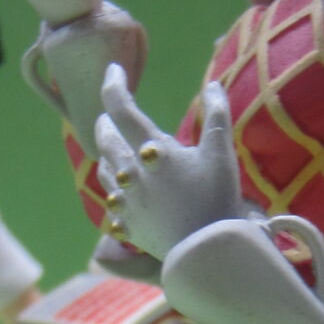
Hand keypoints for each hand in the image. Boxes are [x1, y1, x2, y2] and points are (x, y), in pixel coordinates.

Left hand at [94, 69, 242, 261]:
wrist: (206, 252)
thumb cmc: (217, 199)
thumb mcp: (221, 152)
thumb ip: (217, 114)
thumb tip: (212, 85)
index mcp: (151, 149)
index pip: (121, 107)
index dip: (113, 84)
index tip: (114, 70)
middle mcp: (130, 172)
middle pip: (104, 137)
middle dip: (106, 120)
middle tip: (111, 113)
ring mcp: (126, 200)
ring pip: (103, 168)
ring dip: (107, 152)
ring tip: (115, 147)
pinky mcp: (127, 225)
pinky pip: (112, 201)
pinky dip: (115, 187)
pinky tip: (123, 190)